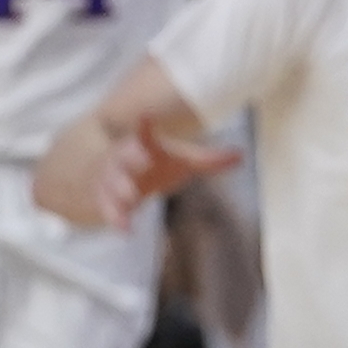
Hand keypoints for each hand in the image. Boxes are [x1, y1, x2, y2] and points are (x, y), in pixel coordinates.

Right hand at [33, 107, 234, 235]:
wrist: (123, 176)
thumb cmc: (157, 165)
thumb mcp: (183, 161)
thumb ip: (210, 159)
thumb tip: (241, 156)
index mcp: (143, 144)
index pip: (144, 132)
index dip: (145, 125)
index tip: (146, 116)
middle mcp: (123, 159)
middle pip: (123, 156)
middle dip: (130, 158)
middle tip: (141, 161)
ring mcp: (111, 179)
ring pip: (110, 183)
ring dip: (119, 190)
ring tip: (131, 198)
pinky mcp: (105, 199)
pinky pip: (107, 208)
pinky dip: (115, 219)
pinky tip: (127, 231)